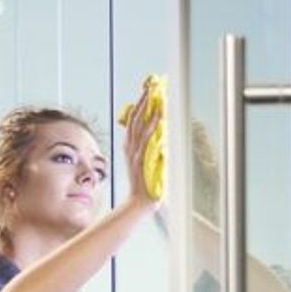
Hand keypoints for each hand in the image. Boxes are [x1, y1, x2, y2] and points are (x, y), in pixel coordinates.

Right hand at [120, 87, 162, 210]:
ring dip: (146, 110)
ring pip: (139, 126)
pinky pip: (147, 139)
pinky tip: (158, 117)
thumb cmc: (145, 186)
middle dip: (142, 103)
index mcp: (130, 149)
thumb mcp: (146, 164)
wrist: (140, 202)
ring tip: (153, 96)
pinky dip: (152, 126)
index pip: (132, 123)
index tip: (145, 95)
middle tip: (149, 88)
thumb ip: (150, 151)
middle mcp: (130, 148)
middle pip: (134, 120)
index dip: (138, 108)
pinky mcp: (142, 159)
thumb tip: (160, 139)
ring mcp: (135, 153)